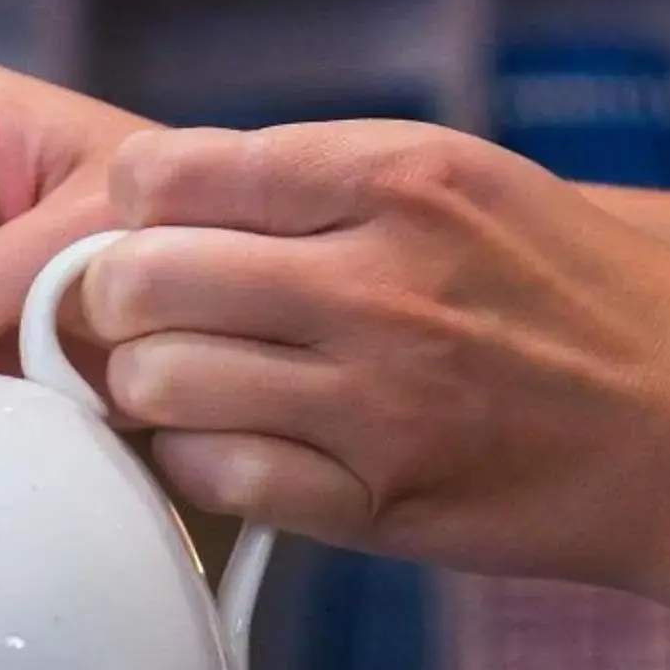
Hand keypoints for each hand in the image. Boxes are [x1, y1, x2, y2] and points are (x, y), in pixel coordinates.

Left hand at [85, 122, 669, 601]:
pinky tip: (226, 450)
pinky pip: (210, 476)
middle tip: (137, 324)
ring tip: (186, 389)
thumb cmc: (556, 292)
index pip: (175, 172)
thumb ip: (318, 186)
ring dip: (147, 391)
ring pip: (156, 382)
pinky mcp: (374, 496)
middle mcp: (380, 280)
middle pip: (139, 280)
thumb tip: (159, 197)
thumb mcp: (463, 187)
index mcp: (401, 178)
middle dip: (112, 306)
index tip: (147, 234)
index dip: (132, 210)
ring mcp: (376, 395)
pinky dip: (194, 466)